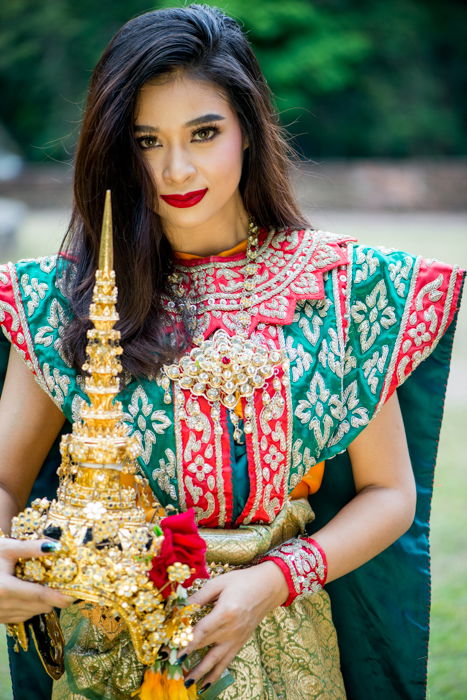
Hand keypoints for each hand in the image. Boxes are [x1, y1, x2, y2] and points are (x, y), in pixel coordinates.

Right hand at [0, 538, 72, 623]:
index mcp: (5, 589)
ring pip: (32, 613)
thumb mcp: (7, 548)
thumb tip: (56, 546)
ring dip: (42, 603)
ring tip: (47, 586)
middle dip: (53, 597)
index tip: (75, 595)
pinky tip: (29, 593)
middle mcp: (2, 606)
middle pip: (39, 607)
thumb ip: (30, 548)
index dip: (60, 596)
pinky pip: (21, 616)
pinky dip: (29, 607)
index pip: (40, 596)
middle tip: (63, 583)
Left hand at [180, 560, 287, 689]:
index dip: (185, 641)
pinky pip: (227, 661)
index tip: (171, 650)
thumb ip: (199, 596)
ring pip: (216, 660)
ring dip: (201, 672)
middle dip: (186, 657)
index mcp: (225, 612)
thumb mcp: (219, 583)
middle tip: (170, 666)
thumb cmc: (242, 581)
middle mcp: (231, 629)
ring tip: (187, 683)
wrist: (269, 587)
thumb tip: (181, 607)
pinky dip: (216, 674)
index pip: (201, 631)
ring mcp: (236, 638)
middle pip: (205, 646)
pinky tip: (206, 684)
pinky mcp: (240, 642)